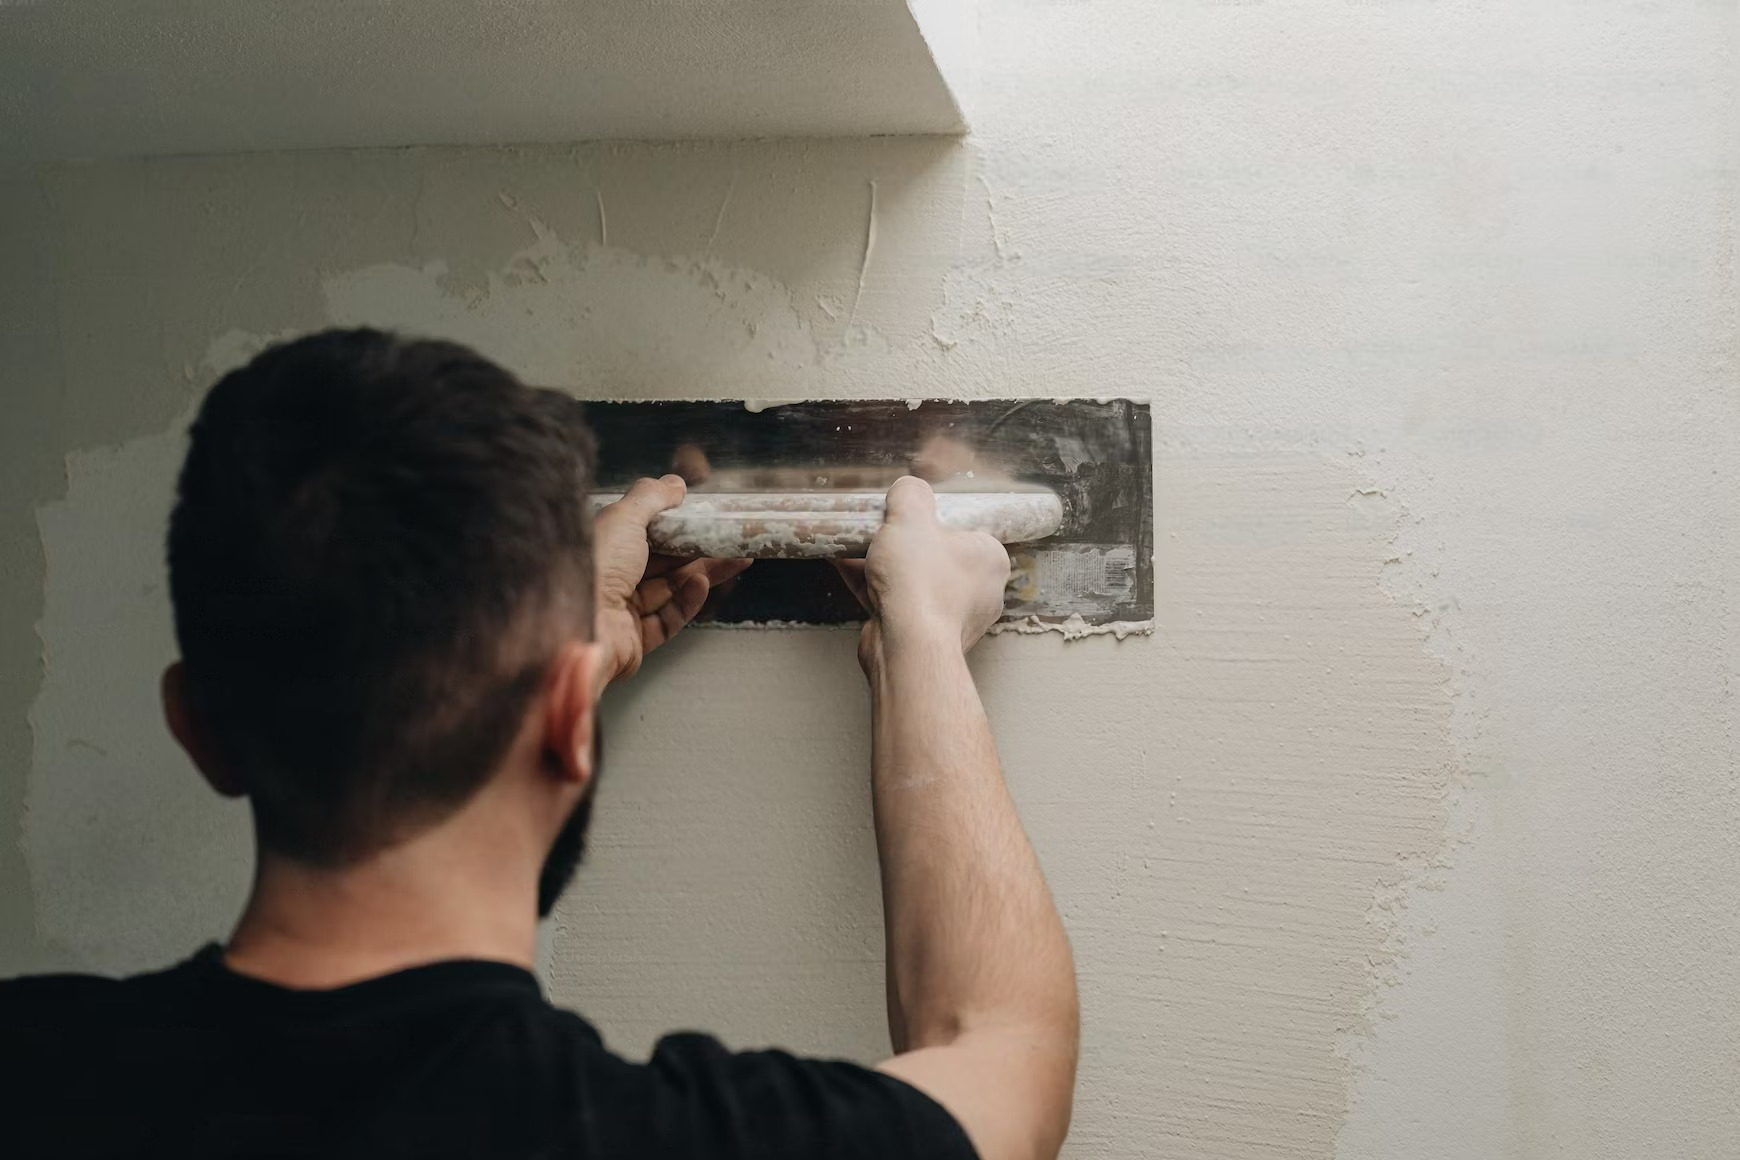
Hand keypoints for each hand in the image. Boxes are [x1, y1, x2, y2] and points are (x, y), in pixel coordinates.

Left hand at [593, 476, 751, 683]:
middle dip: (699, 550)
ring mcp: (621, 612)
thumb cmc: (594, 568)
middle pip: (662, 562)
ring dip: (704, 572)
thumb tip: (675, 484)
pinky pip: (667, 618)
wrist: (579, 629)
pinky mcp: (635, 640)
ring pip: (670, 589)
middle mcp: (608, 579)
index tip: (703, 516)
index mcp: (601, 548)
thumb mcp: (624, 518)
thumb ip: (651, 498)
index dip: (674, 524)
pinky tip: (702, 584)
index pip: (642, 533)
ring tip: (737, 559)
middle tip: (731, 540)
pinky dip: (687, 600)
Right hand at [833, 477, 1010, 671]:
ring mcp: (949, 616)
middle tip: (880, 528)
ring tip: (854, 545)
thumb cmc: (921, 584)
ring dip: (880, 563)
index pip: (966, 529)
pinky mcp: (921, 635)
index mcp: (989, 560)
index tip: (911, 514)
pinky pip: (894, 602)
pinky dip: (870, 585)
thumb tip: (908, 488)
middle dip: (900, 542)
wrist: (906, 647)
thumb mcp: (911, 518)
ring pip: (911, 580)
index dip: (935, 519)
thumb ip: (910, 494)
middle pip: (933, 554)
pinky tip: (844, 565)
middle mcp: (976, 591)